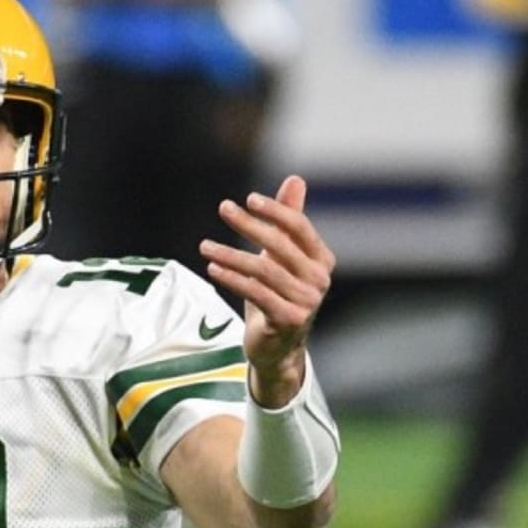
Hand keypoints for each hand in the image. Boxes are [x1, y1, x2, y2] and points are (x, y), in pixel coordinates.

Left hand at [202, 174, 334, 407]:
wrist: (278, 348)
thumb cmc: (278, 296)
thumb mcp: (281, 257)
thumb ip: (288, 221)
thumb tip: (295, 179)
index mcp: (322, 260)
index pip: (299, 227)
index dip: (275, 210)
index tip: (248, 199)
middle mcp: (319, 280)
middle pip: (279, 245)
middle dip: (248, 224)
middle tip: (224, 209)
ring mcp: (306, 302)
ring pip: (263, 270)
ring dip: (230, 255)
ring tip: (205, 246)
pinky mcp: (288, 319)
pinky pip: (256, 293)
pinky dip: (232, 279)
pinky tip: (213, 269)